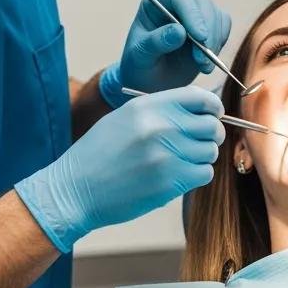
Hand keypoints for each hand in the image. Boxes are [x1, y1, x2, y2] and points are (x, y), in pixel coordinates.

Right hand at [15, 86, 224, 250]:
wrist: (74, 190)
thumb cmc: (98, 153)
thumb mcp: (126, 117)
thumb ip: (162, 109)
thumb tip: (203, 106)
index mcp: (148, 106)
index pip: (200, 98)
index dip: (213, 106)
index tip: (213, 114)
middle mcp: (161, 127)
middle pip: (212, 125)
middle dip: (211, 134)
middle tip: (200, 141)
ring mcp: (167, 156)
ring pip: (210, 151)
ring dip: (202, 156)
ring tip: (182, 160)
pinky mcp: (170, 183)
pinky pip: (204, 173)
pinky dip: (197, 175)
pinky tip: (179, 175)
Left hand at [100, 0, 231, 107]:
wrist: (152, 82)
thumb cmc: (140, 66)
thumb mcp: (141, 56)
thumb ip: (156, 42)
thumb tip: (179, 31)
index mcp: (156, 1)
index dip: (192, 14)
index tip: (200, 37)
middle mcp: (178, 3)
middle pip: (203, 4)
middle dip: (208, 31)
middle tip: (202, 59)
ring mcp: (196, 13)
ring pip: (216, 15)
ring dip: (214, 41)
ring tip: (203, 66)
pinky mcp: (210, 25)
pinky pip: (224, 26)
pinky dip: (220, 44)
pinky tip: (207, 61)